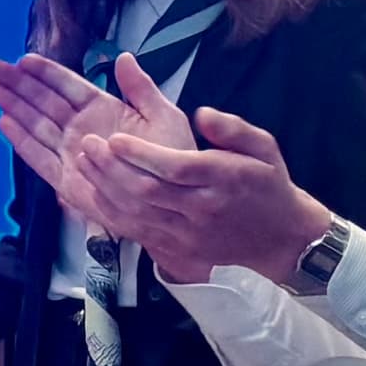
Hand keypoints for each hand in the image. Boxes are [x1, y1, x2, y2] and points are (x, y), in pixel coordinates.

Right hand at [0, 51, 189, 197]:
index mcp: (105, 110)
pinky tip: (4, 123)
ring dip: (13, 106)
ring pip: (35, 124)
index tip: (24, 59)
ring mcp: (72, 153)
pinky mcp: (66, 180)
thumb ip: (141, 88)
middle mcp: (83, 129)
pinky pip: (38, 158)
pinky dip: (21, 141)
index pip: (68, 86)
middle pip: (43, 101)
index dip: (45, 72)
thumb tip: (123, 58)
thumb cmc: (174, 162)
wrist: (175, 204)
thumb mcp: (164, 117)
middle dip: (18, 84)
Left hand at [78, 96, 329, 286]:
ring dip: (105, 188)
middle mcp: (202, 209)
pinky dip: (112, 213)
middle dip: (112, 168)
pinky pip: (136, 232)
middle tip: (88, 145)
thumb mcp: (263, 147)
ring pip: (137, 214)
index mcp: (223, 179)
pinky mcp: (176, 251)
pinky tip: (96, 192)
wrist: (280, 240)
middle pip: (148, 191)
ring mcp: (187, 235)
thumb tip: (203, 114)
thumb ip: (233, 128)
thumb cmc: (268, 187)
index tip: (115, 138)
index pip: (175, 167)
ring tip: (85, 162)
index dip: (141, 154)